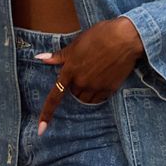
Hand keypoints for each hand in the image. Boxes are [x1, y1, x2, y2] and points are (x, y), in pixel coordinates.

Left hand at [36, 17, 143, 134]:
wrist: (125, 38)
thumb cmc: (100, 36)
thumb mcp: (77, 43)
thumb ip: (59, 55)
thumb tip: (40, 58)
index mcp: (70, 71)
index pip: (55, 97)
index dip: (47, 113)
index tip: (41, 130)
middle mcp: (81, 82)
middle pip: (74, 94)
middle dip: (76, 86)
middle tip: (86, 70)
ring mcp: (96, 87)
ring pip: (86, 98)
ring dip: (87, 91)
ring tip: (96, 73)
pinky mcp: (110, 89)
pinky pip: (100, 98)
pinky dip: (99, 92)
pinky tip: (105, 78)